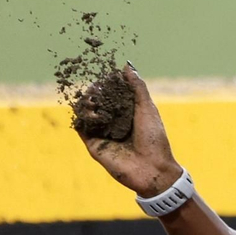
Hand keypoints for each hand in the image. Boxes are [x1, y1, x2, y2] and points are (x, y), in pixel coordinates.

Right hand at [75, 64, 181, 196]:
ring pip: (85, 112)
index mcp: (126, 112)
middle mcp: (113, 122)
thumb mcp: (147, 108)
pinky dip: (82, 117)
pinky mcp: (93, 145)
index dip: (106, 82)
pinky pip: (81, 127)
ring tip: (94, 100)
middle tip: (97, 88)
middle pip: (95, 100)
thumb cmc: (154, 139)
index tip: (106, 74)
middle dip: (94, 91)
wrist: (152, 169)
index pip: (111, 92)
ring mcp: (102, 133)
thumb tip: (127, 66)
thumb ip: (137, 87)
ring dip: (86, 102)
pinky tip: (92, 113)